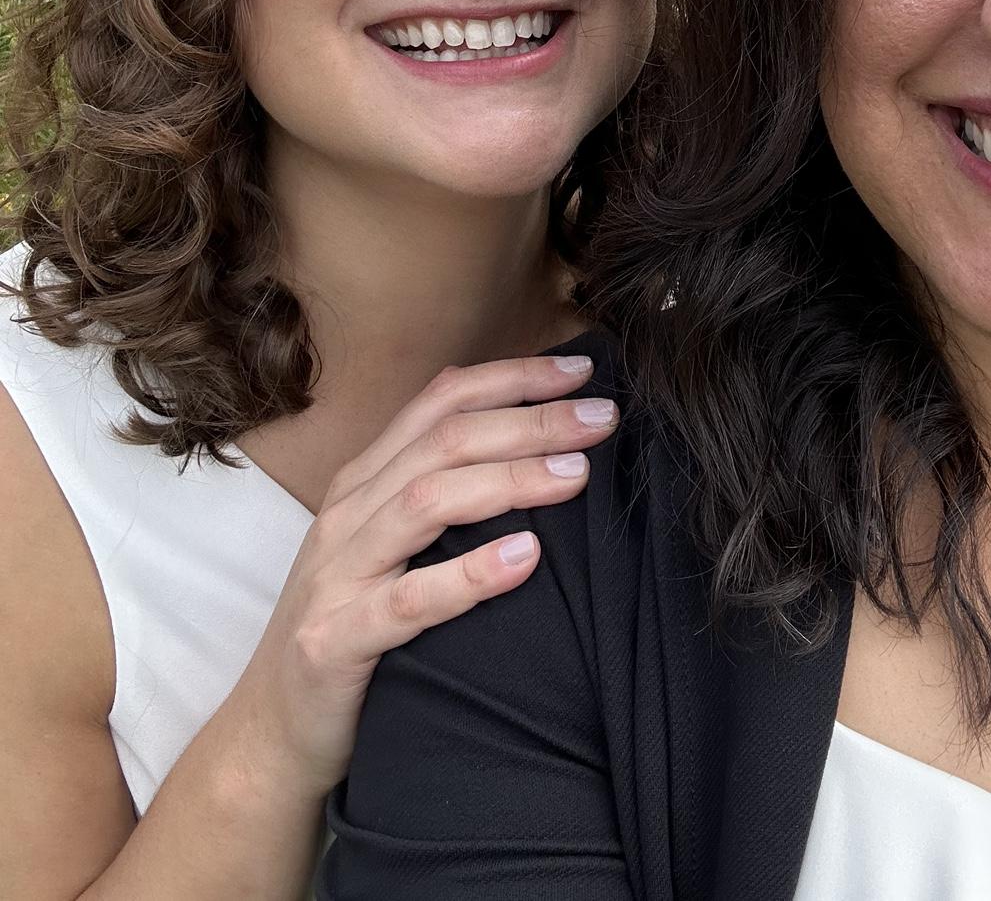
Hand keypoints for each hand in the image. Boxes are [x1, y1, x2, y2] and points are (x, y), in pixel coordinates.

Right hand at [223, 353, 616, 798]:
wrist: (272, 734)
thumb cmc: (354, 627)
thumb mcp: (391, 544)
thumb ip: (442, 487)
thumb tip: (532, 430)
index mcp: (366, 480)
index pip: (441, 400)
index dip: (514, 378)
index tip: (583, 372)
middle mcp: (350, 513)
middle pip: (446, 440)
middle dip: (530, 421)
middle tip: (602, 419)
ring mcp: (338, 574)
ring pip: (428, 500)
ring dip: (511, 479)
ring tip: (577, 473)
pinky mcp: (336, 639)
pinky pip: (409, 600)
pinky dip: (471, 574)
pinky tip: (527, 557)